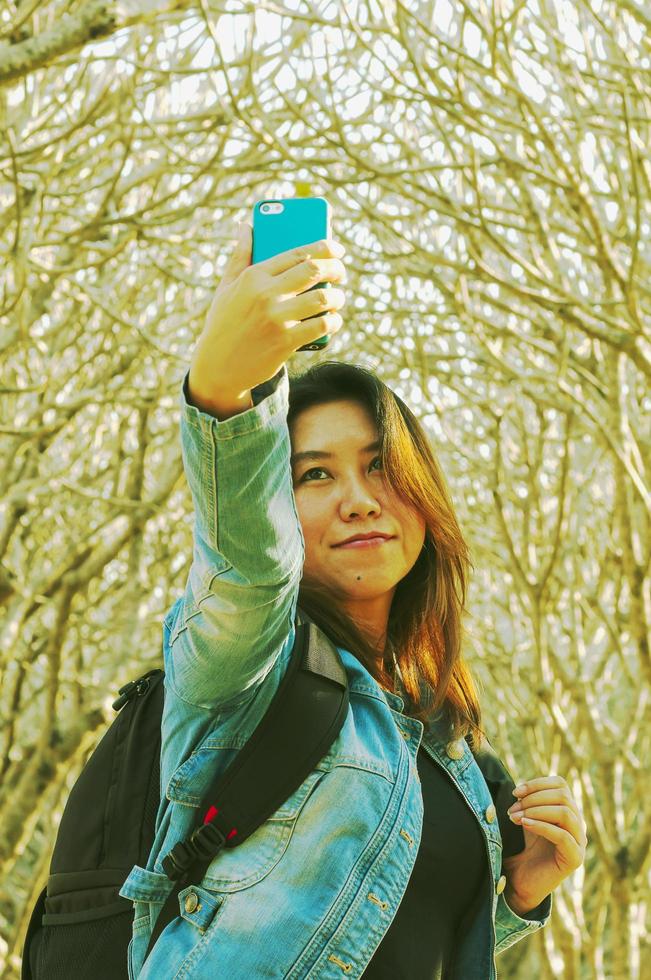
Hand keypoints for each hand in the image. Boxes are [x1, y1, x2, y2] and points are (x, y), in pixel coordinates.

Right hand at [189, 223, 346, 403]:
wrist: (218, 366)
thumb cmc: (224, 323)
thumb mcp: (226, 287)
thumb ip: (239, 256)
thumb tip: (246, 227)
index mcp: (253, 276)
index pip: (297, 253)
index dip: (324, 247)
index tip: (336, 250)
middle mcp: (265, 294)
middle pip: (314, 270)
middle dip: (336, 268)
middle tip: (340, 273)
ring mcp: (276, 319)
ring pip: (322, 298)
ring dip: (337, 297)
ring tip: (337, 298)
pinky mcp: (285, 342)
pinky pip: (320, 326)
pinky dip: (333, 322)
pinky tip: (333, 320)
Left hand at [502, 774, 586, 911]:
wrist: (523, 882)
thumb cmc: (524, 849)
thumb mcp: (527, 818)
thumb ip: (528, 802)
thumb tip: (520, 789)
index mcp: (568, 811)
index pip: (561, 784)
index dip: (538, 783)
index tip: (516, 792)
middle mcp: (578, 825)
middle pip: (564, 796)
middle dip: (534, 798)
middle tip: (513, 808)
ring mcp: (579, 842)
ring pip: (566, 813)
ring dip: (536, 810)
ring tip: (515, 817)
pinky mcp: (575, 858)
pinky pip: (563, 836)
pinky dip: (541, 826)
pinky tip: (524, 824)